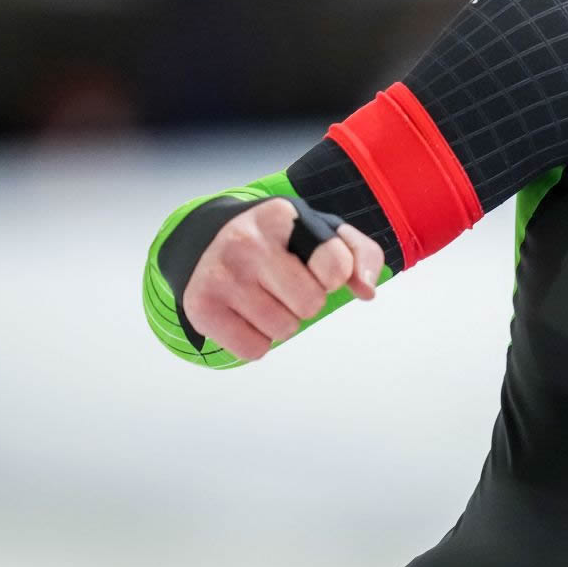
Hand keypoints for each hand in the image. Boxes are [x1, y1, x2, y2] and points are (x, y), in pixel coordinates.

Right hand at [184, 199, 382, 360]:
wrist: (205, 241)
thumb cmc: (276, 242)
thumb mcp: (320, 231)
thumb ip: (360, 254)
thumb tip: (367, 291)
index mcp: (281, 216)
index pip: (337, 267)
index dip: (332, 276)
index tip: (313, 266)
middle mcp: (246, 241)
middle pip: (311, 305)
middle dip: (306, 301)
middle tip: (284, 284)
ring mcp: (219, 274)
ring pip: (284, 331)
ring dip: (282, 321)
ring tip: (262, 296)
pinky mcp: (200, 307)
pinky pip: (254, 350)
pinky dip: (256, 341)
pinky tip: (244, 314)